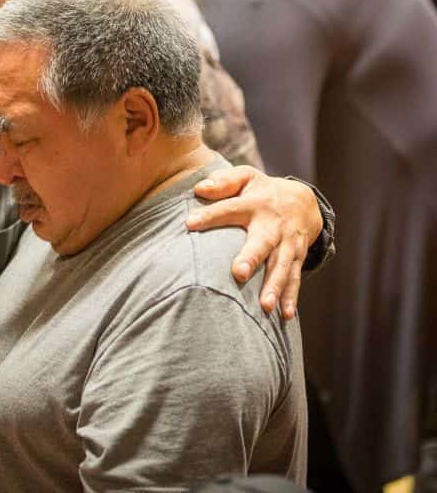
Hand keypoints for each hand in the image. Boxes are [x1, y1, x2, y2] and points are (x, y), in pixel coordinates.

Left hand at [185, 166, 322, 318]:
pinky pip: (295, 278)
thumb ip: (223, 182)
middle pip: (262, 242)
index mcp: (255, 204)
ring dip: (275, 286)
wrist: (305, 201)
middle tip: (239, 273)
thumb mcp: (246, 177)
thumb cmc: (261, 191)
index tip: (189, 223)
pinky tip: (285, 316)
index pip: (229, 209)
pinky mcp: (298, 257)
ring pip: (282, 266)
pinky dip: (292, 297)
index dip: (210, 215)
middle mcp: (273, 225)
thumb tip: (199, 188)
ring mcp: (288, 244)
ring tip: (264, 306)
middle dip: (252, 258)